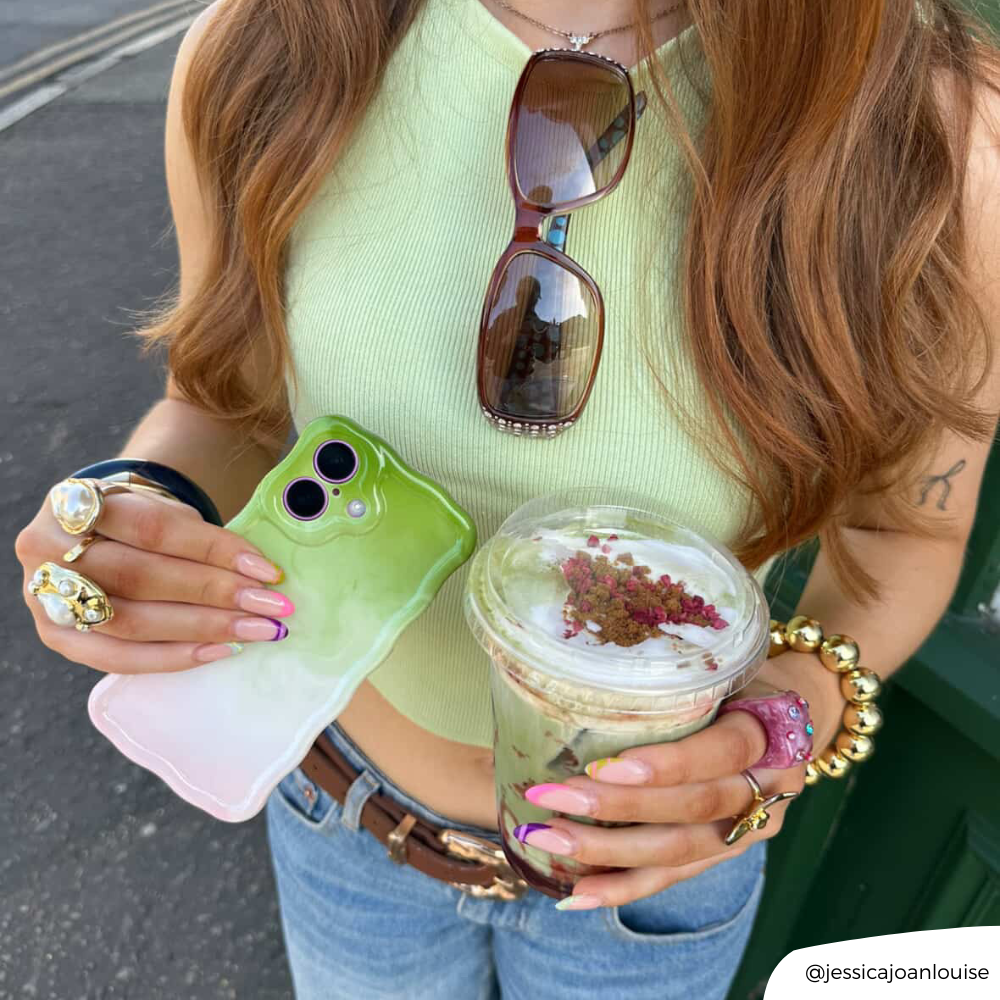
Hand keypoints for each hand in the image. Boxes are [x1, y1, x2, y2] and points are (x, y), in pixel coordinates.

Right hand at [15, 485, 290, 673]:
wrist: (93, 535)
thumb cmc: (139, 521)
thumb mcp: (163, 510)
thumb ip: (203, 537)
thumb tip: (262, 577)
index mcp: (74, 499)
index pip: (154, 528)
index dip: (214, 549)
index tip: (266, 570)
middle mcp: (48, 547)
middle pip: (141, 577)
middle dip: (214, 593)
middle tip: (270, 606)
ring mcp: (45, 595)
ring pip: (131, 621)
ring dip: (203, 628)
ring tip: (256, 630)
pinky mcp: (56, 636)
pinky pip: (116, 658)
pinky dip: (172, 657)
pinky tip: (219, 651)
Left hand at [520, 657, 843, 909]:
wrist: (794, 714)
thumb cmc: (742, 680)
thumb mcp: (724, 667)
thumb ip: (681, 682)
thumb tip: (585, 675)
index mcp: (770, 733)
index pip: (721, 753)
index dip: (666, 765)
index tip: (602, 764)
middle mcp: (765, 790)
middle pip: (691, 809)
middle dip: (616, 808)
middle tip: (551, 798)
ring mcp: (747, 829)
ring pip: (677, 852)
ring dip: (606, 852)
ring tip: (547, 838)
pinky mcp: (723, 853)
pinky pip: (672, 877)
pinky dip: (623, 888)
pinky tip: (576, 893)